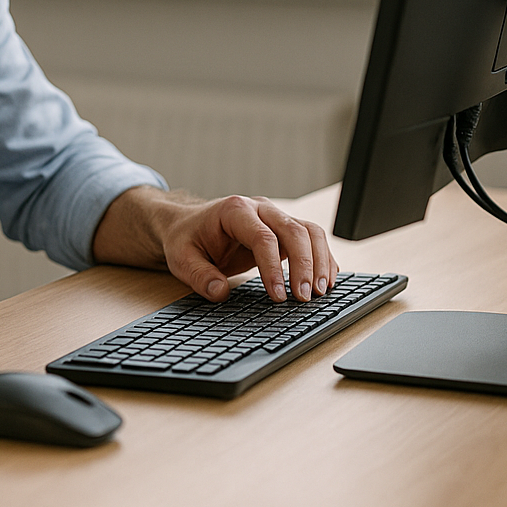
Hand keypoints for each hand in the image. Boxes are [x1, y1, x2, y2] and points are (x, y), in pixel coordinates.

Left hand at [93, 187, 337, 302]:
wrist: (188, 224)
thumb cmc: (186, 239)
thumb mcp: (181, 258)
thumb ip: (199, 276)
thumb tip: (221, 292)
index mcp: (234, 211)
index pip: (263, 237)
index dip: (273, 268)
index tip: (277, 296)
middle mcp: (260, 208)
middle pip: (294, 231)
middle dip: (304, 265)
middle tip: (304, 297)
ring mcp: (274, 216)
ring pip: (310, 232)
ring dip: (319, 261)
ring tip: (320, 292)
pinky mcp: (283, 229)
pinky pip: (311, 239)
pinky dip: (322, 259)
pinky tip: (325, 281)